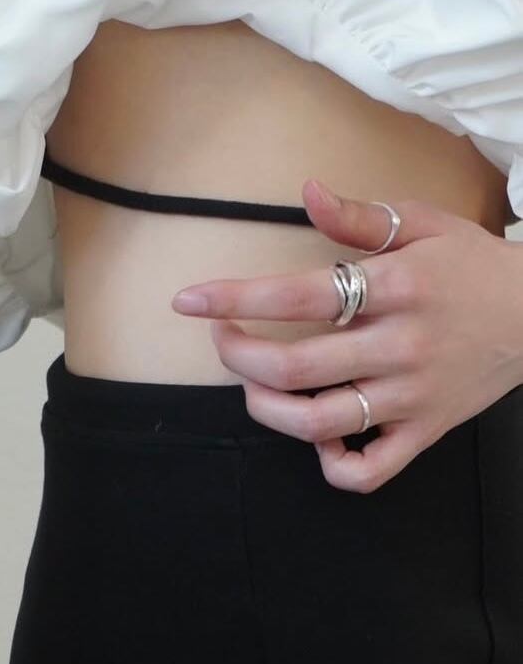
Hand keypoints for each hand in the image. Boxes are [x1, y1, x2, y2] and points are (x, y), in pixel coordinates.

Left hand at [171, 180, 522, 492]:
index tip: (189, 301)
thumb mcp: (424, 225)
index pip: (298, 295)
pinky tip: (321, 436)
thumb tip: (306, 191)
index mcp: (396, 287)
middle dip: (238, 355)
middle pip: (294, 367)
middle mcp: (400, 345)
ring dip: (267, 410)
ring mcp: (411, 396)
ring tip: (256, 386)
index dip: (234, 299)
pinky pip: (370, 472)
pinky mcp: (424, 432)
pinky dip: (332, 464)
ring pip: (319, 424)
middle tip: (224, 338)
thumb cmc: (473, 268)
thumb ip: (360, 216)